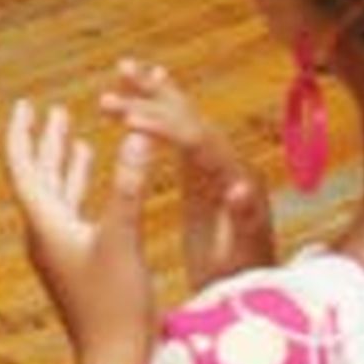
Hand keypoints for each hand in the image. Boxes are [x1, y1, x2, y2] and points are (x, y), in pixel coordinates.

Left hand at [5, 98, 157, 363]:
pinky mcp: (81, 265)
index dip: (22, 132)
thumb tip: (137, 133)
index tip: (25, 103)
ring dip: (65, 163)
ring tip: (74, 133)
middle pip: (38, 176)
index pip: (22, 166)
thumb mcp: (122, 239)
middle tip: (53, 110)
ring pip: (58, 195)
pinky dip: (85, 189)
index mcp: (43, 224)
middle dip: (46, 141)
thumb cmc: (114, 307)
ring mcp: (63, 251)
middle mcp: (46, 234)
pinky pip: (76, 214)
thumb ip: (129, 185)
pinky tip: (100, 182)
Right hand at [100, 60, 275, 291]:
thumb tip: (239, 187)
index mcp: (237, 178)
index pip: (197, 139)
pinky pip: (180, 131)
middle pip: (189, 118)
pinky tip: (145, 90)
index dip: (162, 125)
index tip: (127, 118)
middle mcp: (230, 162)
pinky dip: (161, 108)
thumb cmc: (242, 281)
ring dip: (153, 93)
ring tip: (122, 69)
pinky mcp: (204, 172)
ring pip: (184, 117)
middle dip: (151, 100)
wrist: (251, 294)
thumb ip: (243, 219)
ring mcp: (217, 164)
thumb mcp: (238, 256)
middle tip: (112, 88)